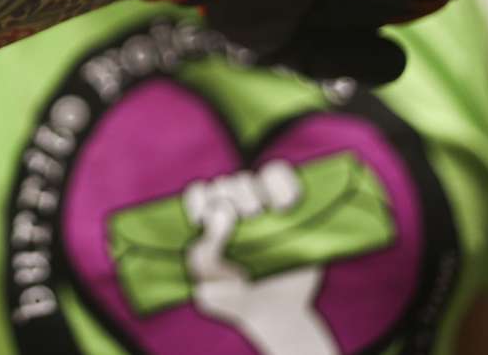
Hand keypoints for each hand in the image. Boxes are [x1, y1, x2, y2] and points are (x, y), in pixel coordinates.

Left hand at [185, 164, 339, 354]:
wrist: (278, 313)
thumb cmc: (237, 299)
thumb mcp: (212, 288)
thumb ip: (205, 257)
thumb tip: (221, 214)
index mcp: (209, 224)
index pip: (198, 193)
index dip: (199, 202)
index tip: (203, 223)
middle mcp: (233, 210)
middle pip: (224, 184)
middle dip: (229, 201)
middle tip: (242, 222)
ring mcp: (261, 206)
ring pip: (250, 177)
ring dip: (252, 192)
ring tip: (258, 215)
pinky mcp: (290, 205)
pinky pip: (281, 174)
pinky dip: (282, 183)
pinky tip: (284, 206)